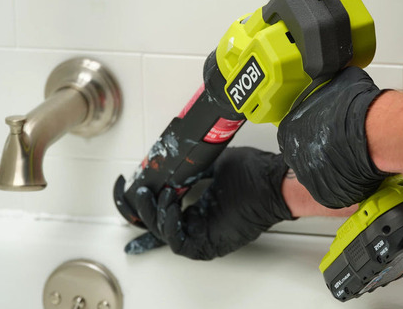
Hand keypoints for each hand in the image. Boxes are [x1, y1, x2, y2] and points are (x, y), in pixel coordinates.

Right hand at [124, 147, 292, 259]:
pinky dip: (169, 223)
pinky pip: (178, 242)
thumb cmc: (256, 173)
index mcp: (200, 207)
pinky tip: (170, 204)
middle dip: (141, 209)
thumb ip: (195, 165)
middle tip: (136, 192)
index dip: (143, 203)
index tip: (128, 188)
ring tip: (158, 193)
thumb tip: (177, 158)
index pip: (164, 211)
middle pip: (157, 224)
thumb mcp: (217, 163)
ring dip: (154, 213)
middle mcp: (199, 223)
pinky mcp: (208, 244)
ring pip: (164, 233)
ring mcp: (203, 235)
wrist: (274, 182)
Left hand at [277, 67, 388, 208]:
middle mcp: (294, 154)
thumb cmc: (356, 109)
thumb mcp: (336, 83)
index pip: (292, 132)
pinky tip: (356, 167)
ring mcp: (308, 176)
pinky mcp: (325, 193)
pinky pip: (331, 186)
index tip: (324, 129)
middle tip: (339, 141)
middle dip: (320, 148)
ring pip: (318, 171)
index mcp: (289, 129)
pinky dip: (342, 179)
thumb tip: (335, 79)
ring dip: (331, 164)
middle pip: (304, 152)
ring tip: (351, 153)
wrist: (373, 132)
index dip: (311, 130)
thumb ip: (328, 88)